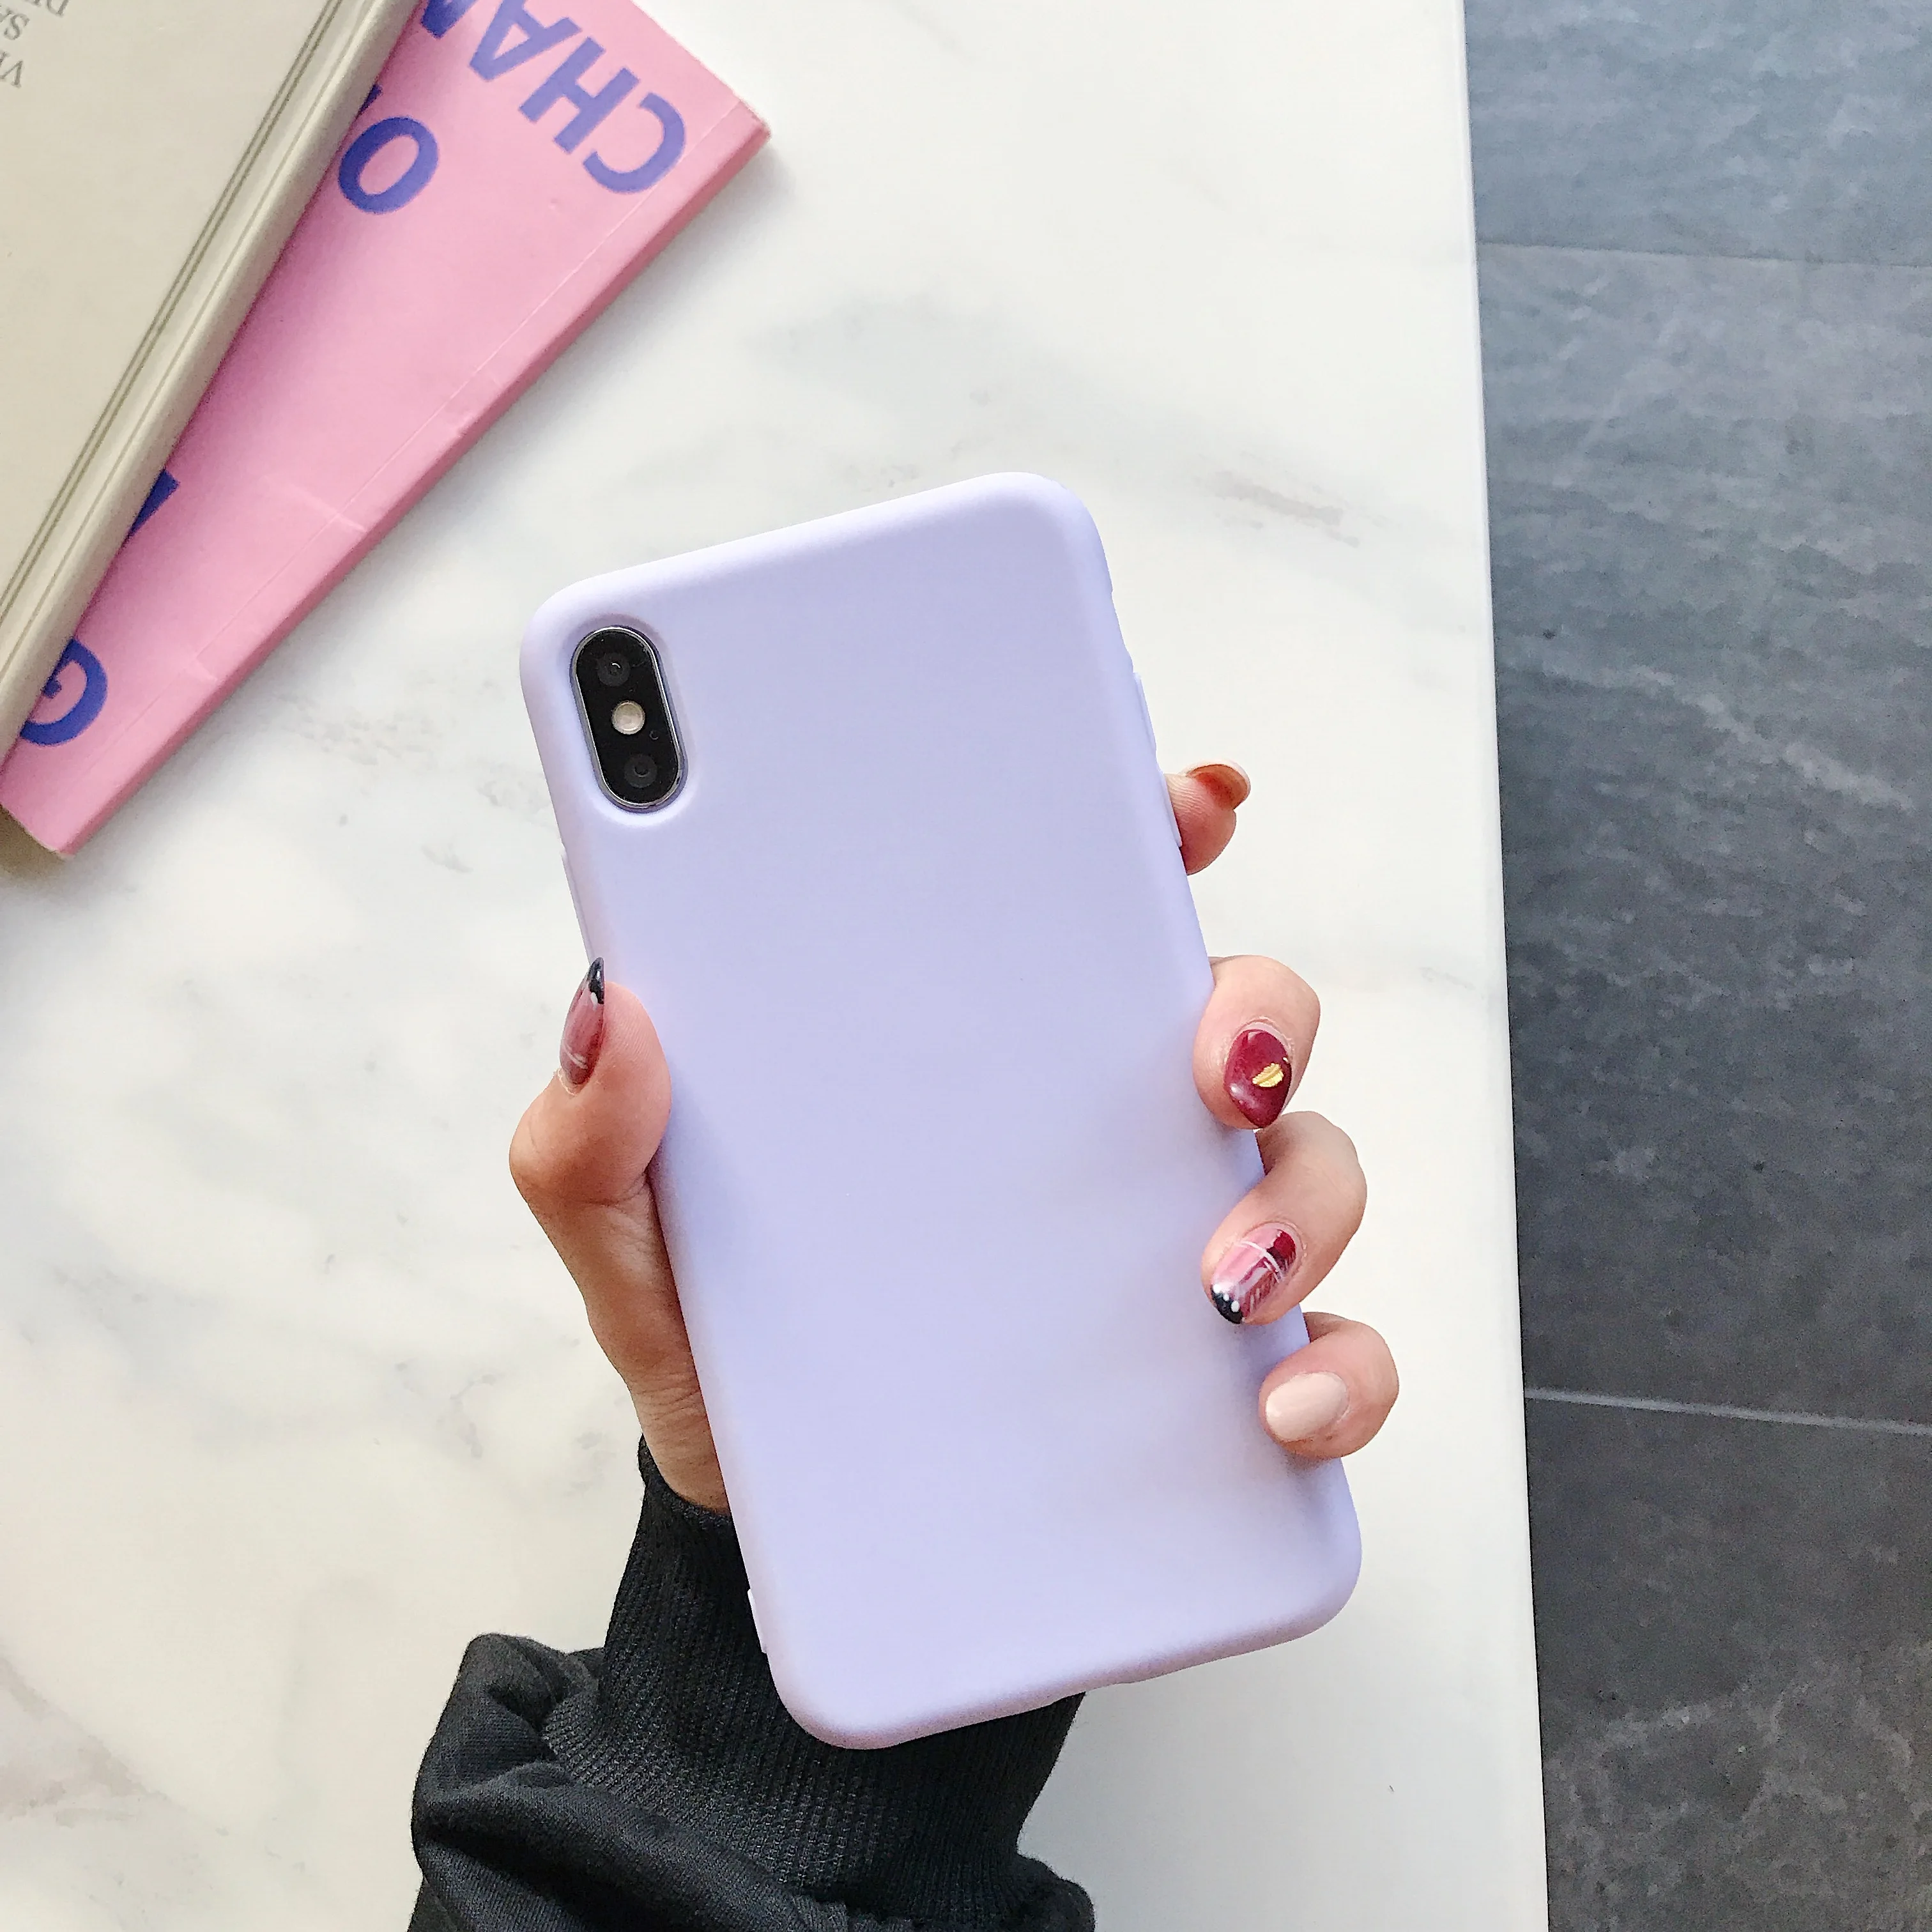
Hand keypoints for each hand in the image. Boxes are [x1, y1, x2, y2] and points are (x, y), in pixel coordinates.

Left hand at [510, 764, 1398, 1511]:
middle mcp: (1089, 1126)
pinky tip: (1276, 1405)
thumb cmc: (720, 1349)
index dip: (1149, 830)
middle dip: (1259, 1010)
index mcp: (971, 1052)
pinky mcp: (1203, 1379)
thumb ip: (590, 1143)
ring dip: (1299, 1198)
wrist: (765, 1529)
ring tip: (1220, 1275)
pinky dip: (1334, 1367)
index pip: (1081, 906)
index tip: (1186, 802)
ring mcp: (1161, 1242)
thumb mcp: (628, 1245)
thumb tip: (615, 1016)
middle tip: (1215, 1062)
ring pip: (1303, 1160)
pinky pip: (1323, 1347)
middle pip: (1236, 1012)